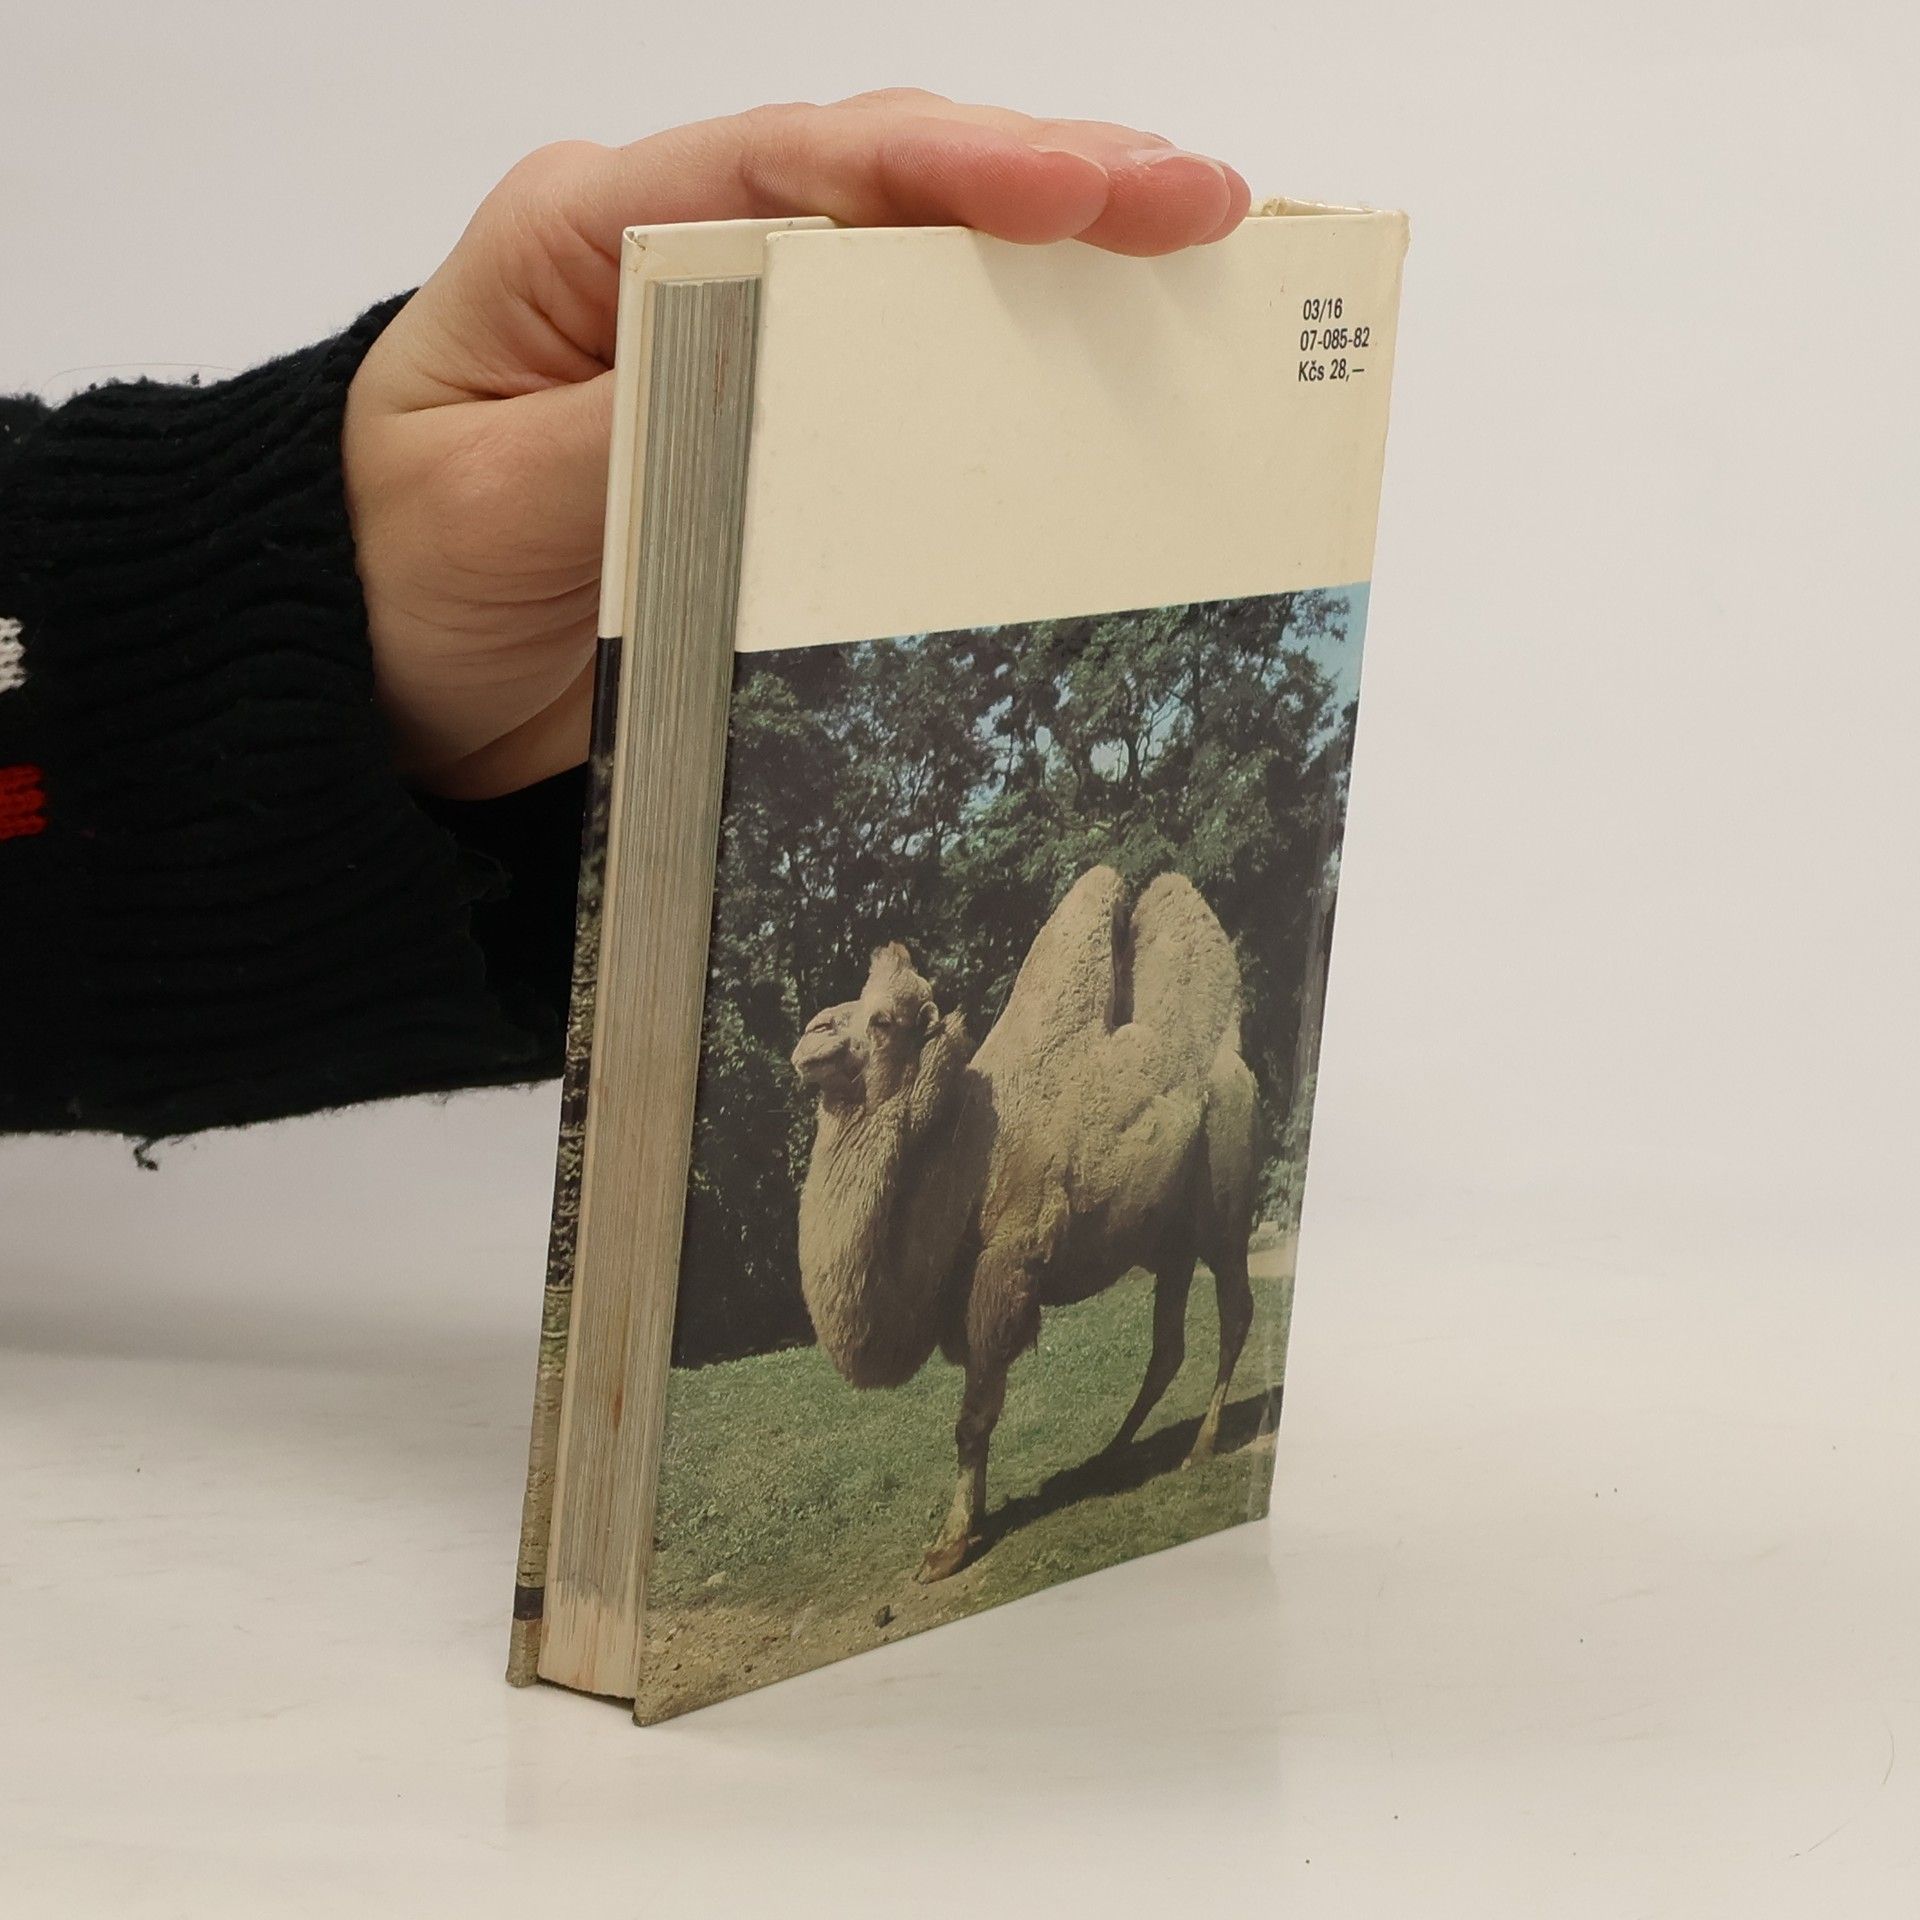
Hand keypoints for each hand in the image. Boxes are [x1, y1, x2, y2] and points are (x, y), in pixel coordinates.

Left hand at [342, 90, 1250, 798]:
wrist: (382, 682)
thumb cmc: (402, 578)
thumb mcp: (493, 506)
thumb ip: (640, 433)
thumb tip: (798, 388)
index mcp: (591, 234)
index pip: (788, 166)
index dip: (945, 168)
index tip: (1080, 193)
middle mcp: (678, 258)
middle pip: (883, 187)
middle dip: (1051, 184)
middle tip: (1205, 205)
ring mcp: (738, 342)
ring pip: (914, 268)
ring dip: (1059, 259)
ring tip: (1202, 254)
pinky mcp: (776, 434)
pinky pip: (906, 384)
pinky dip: (1009, 365)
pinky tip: (1105, 359)